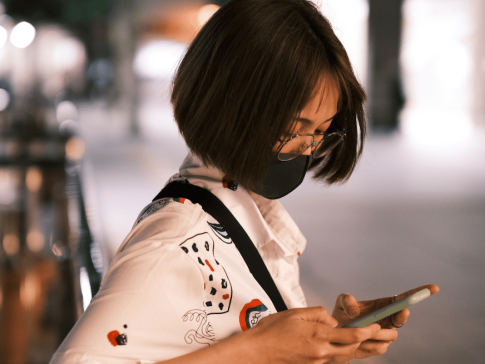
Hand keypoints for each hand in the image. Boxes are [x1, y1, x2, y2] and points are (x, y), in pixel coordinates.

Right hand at [247, 306, 381, 363]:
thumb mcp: (295, 313)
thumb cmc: (272, 332)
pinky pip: (331, 361)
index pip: (352, 335)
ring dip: (351, 348)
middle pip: (352, 349)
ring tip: (355, 338)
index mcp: (319, 335)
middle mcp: (321, 352)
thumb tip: (332, 320)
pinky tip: (335, 346)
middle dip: (364, 341)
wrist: (256, 353)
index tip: (378, 326)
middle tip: (371, 332)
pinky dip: (338, 354)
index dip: (369, 331)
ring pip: (343, 356)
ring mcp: (316, 362)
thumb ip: (318, 314)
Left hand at [329, 284, 439, 360]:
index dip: (418, 293)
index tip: (433, 288)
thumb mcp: (340, 302)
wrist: (335, 336)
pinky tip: (356, 340)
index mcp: (384, 305)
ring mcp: (385, 335)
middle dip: (401, 316)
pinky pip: (378, 347)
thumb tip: (355, 312)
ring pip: (390, 335)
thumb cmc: (341, 315)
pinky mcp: (379, 348)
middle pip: (402, 319)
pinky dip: (367, 343)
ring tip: (360, 329)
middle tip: (399, 311)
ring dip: (377, 332)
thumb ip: (347, 300)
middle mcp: (388, 320)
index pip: (404, 299)